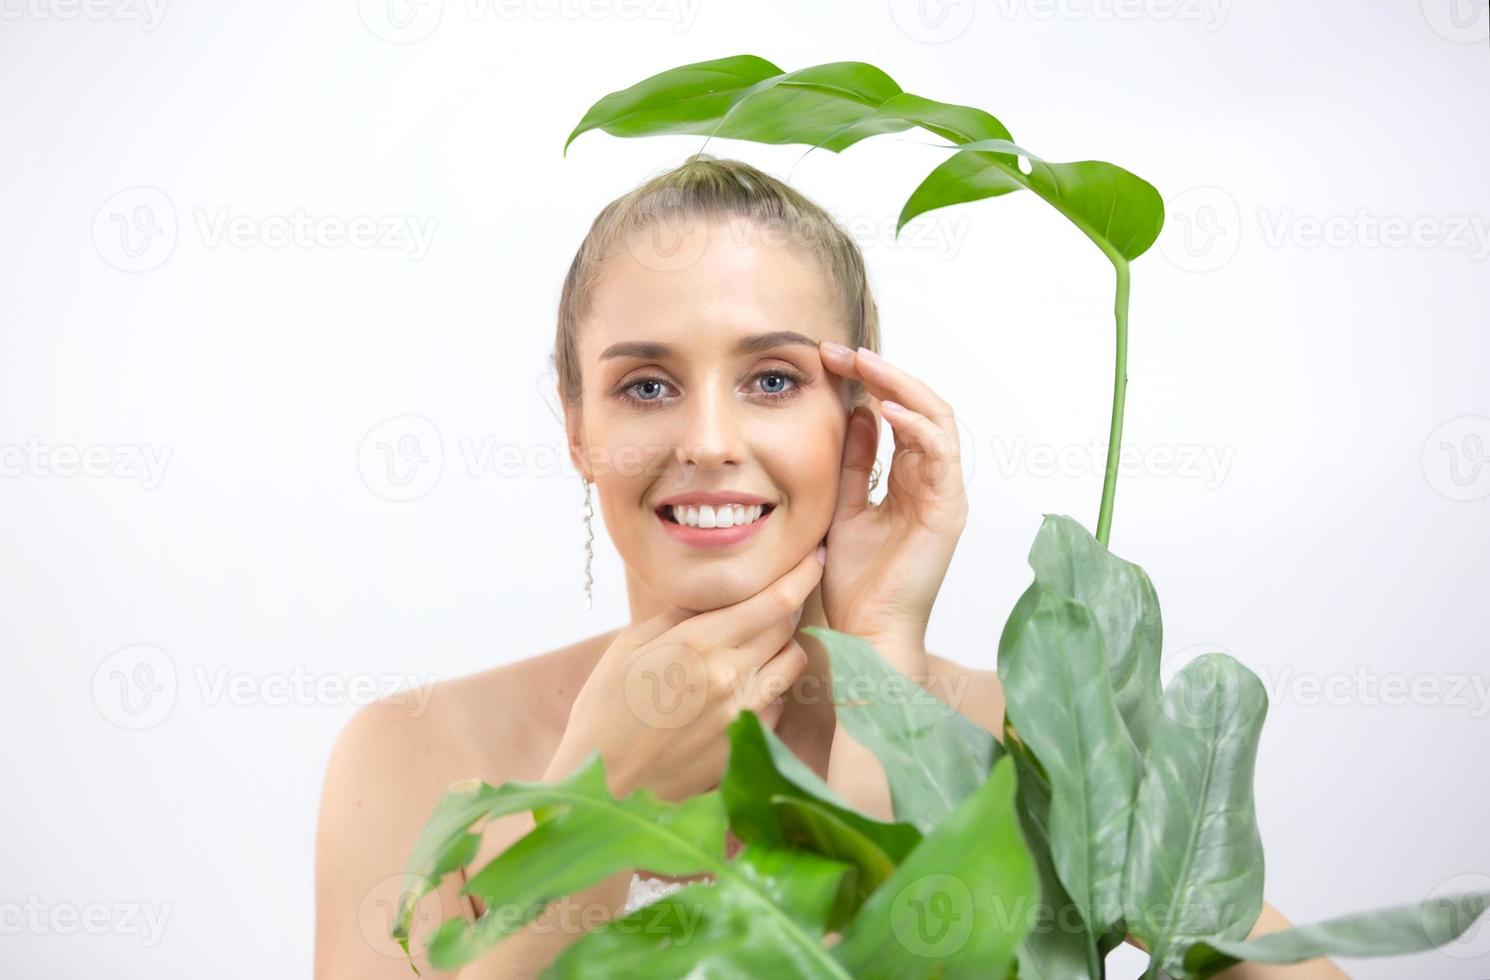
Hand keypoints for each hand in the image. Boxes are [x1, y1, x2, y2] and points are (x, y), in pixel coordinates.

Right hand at [547, 548, 825, 803]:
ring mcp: (743, 715)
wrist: (602, 782)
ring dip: (781, 650)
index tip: (815, 558)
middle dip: (785, 611)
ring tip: (752, 650)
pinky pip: (777, 705)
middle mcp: (730, 676)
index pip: (776, 601)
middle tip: (770, 604)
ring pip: (791, 666)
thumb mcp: (629, 645)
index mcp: (699, 643)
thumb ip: (679, 615)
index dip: (802, 575)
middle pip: (788, 629)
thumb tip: (714, 592)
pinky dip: (767, 692)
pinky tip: (735, 695)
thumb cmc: (606, 709)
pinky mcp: (746, 745)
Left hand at [815, 341, 969, 679]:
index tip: (828, 360)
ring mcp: (944, 493)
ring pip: (936, 418)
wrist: (866, 631)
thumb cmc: (854, 581)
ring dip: (899, 386)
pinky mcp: (948, 509)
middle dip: (881, 373)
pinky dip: (916, 424)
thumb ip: (852, 462)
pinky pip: (940, 452)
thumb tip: (853, 412)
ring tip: (863, 365)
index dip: (868, 382)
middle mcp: (932, 481)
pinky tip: (886, 407)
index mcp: (908, 479)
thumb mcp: (843, 505)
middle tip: (841, 352)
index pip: (897, 413)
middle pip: (919, 406)